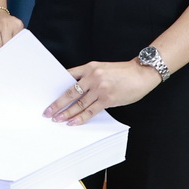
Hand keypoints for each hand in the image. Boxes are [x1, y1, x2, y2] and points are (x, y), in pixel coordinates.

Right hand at [0, 9, 24, 63]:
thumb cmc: (1, 23)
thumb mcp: (12, 28)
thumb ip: (14, 39)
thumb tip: (14, 57)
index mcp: (15, 24)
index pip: (18, 41)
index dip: (16, 53)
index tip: (15, 63)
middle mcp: (5, 24)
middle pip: (7, 43)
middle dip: (6, 56)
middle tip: (6, 66)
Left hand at [43, 59, 160, 124]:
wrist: (141, 73)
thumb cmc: (123, 72)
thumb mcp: (103, 69)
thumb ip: (90, 77)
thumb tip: (76, 91)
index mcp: (90, 67)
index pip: (68, 76)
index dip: (57, 86)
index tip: (47, 95)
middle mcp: (92, 77)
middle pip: (70, 92)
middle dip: (57, 103)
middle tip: (48, 111)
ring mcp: (100, 88)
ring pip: (78, 104)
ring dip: (66, 113)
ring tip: (57, 119)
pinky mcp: (107, 99)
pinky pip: (90, 111)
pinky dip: (80, 118)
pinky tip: (73, 122)